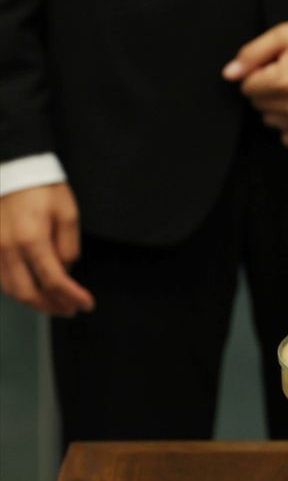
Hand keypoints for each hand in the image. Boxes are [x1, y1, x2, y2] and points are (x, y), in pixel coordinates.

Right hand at [0, 184, 93, 315]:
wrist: (16, 170)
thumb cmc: (44, 189)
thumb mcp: (68, 214)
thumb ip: (68, 246)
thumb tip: (66, 271)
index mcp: (32, 240)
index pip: (54, 281)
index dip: (72, 297)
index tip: (87, 304)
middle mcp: (7, 249)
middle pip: (28, 293)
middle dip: (52, 306)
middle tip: (71, 310)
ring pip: (10, 290)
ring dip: (34, 302)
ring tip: (55, 304)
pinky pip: (0, 278)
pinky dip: (17, 290)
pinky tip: (33, 290)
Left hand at [223, 20, 287, 146]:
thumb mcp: (281, 36)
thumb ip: (251, 55)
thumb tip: (229, 75)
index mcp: (285, 81)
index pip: (247, 88)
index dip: (257, 74)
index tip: (274, 65)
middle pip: (258, 105)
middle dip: (266, 90)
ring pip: (271, 121)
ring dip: (277, 107)